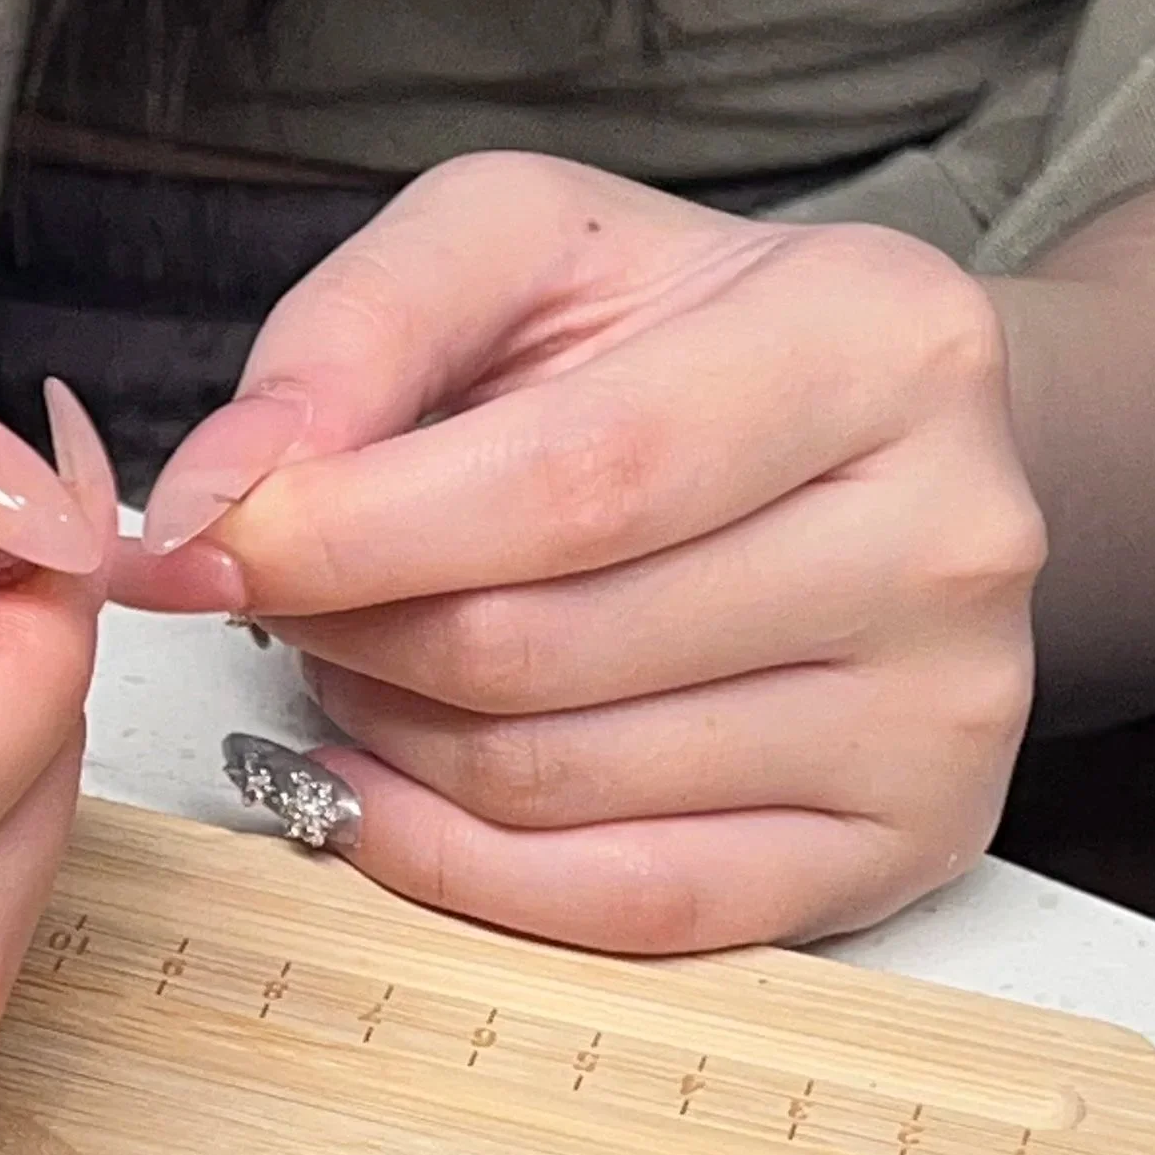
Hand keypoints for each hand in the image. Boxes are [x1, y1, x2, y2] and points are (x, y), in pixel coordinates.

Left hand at [123, 153, 1044, 951]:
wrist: (868, 439)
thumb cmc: (678, 340)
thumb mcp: (518, 249)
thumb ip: (350, 338)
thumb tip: (211, 508)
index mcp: (876, 340)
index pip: (573, 482)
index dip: (354, 536)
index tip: (207, 546)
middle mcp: (947, 534)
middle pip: (543, 649)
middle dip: (353, 632)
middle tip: (283, 594)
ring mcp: (940, 713)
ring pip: (557, 784)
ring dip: (391, 739)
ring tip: (366, 659)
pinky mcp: (903, 846)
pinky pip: (628, 905)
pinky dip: (457, 866)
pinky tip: (384, 790)